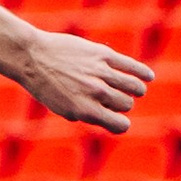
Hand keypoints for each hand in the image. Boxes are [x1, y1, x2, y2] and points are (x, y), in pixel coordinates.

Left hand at [0, 28, 152, 133]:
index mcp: (84, 111)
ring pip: (134, 86)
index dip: (120, 124)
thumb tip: (109, 117)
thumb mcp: (61, 107)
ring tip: (135, 89)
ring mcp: (101, 73)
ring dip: (136, 90)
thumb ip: (85, 113)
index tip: (117, 120)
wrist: (32, 57)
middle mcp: (95, 93)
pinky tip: (149, 77)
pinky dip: (144, 73)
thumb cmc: (44, 85)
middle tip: (114, 100)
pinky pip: (132, 66)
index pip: (120, 125)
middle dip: (122, 104)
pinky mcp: (103, 55)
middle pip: (126, 104)